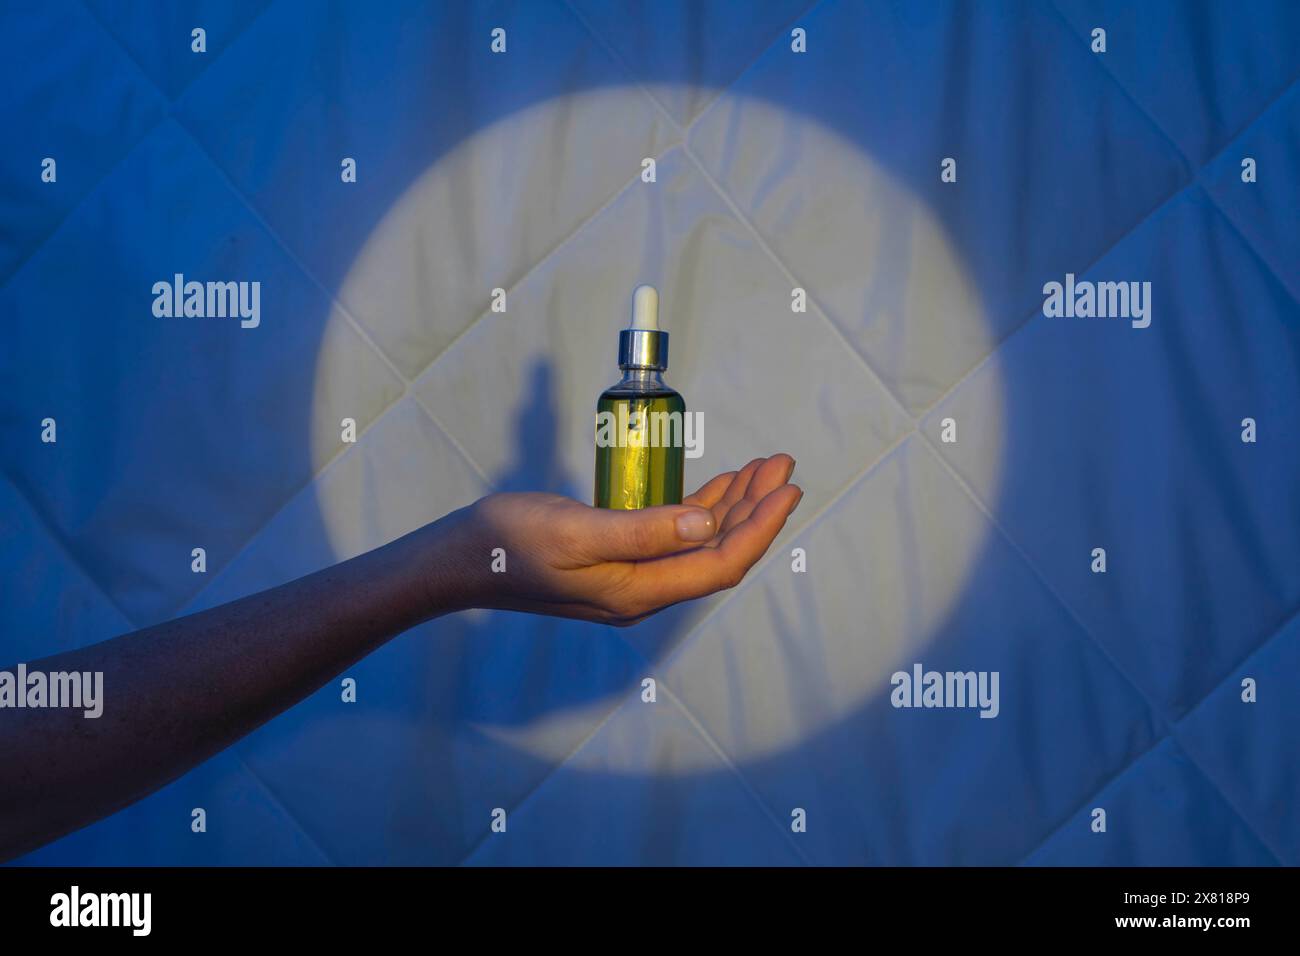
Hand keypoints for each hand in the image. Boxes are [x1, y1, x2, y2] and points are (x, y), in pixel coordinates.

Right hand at [450, 454, 801, 624]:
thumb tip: (709, 522)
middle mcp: (642, 591)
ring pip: (700, 544)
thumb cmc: (510, 542)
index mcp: (638, 591)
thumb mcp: (578, 532)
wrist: (460, 560)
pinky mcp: (617, 562)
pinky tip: (717, 489)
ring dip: (734, 507)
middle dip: (756, 509)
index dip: (760, 527)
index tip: (787, 488)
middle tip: (783, 464)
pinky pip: (674, 538)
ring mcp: (630, 579)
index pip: (720, 562)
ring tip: (762, 469)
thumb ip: (645, 530)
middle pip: (718, 552)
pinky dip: (701, 510)